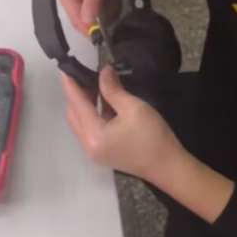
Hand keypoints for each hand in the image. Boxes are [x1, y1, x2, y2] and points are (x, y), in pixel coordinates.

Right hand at [56, 0, 121, 35]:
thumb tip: (88, 24)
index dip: (90, 31)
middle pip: (83, 15)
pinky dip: (105, 0)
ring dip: (103, 9)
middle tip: (113, 24)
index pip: (76, 20)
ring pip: (90, 8)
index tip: (104, 39)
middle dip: (98, 19)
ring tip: (115, 5)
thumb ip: (92, 1)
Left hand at [62, 66, 184, 181]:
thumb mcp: (134, 108)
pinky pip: (89, 131)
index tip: (67, 69)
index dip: (72, 86)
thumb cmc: (153, 137)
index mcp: (94, 135)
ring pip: (81, 123)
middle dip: (78, 95)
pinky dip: (93, 116)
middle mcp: (88, 146)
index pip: (77, 104)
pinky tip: (105, 105)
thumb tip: (103, 72)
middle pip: (74, 115)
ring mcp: (94, 152)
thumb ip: (113, 90)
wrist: (168, 167)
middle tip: (90, 77)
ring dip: (85, 106)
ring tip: (98, 88)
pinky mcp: (102, 154)